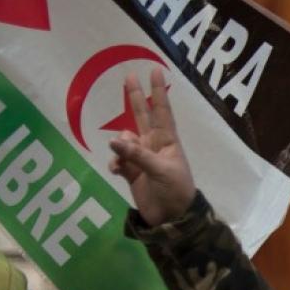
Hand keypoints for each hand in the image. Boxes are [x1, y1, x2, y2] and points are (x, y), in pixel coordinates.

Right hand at [107, 69, 196, 226]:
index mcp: (167, 141)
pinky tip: (116, 170)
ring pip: (124, 140)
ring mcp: (141, 159)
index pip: (162, 111)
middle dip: (135, 97)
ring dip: (121, 145)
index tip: (155, 70)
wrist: (172, 219)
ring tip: (122, 158)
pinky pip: (118, 160)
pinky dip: (115, 162)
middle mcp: (154, 145)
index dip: (158, 91)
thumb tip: (113, 141)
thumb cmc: (176, 191)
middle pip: (141, 116)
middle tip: (128, 76)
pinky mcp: (131, 173)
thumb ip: (137, 155)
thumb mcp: (161, 171)